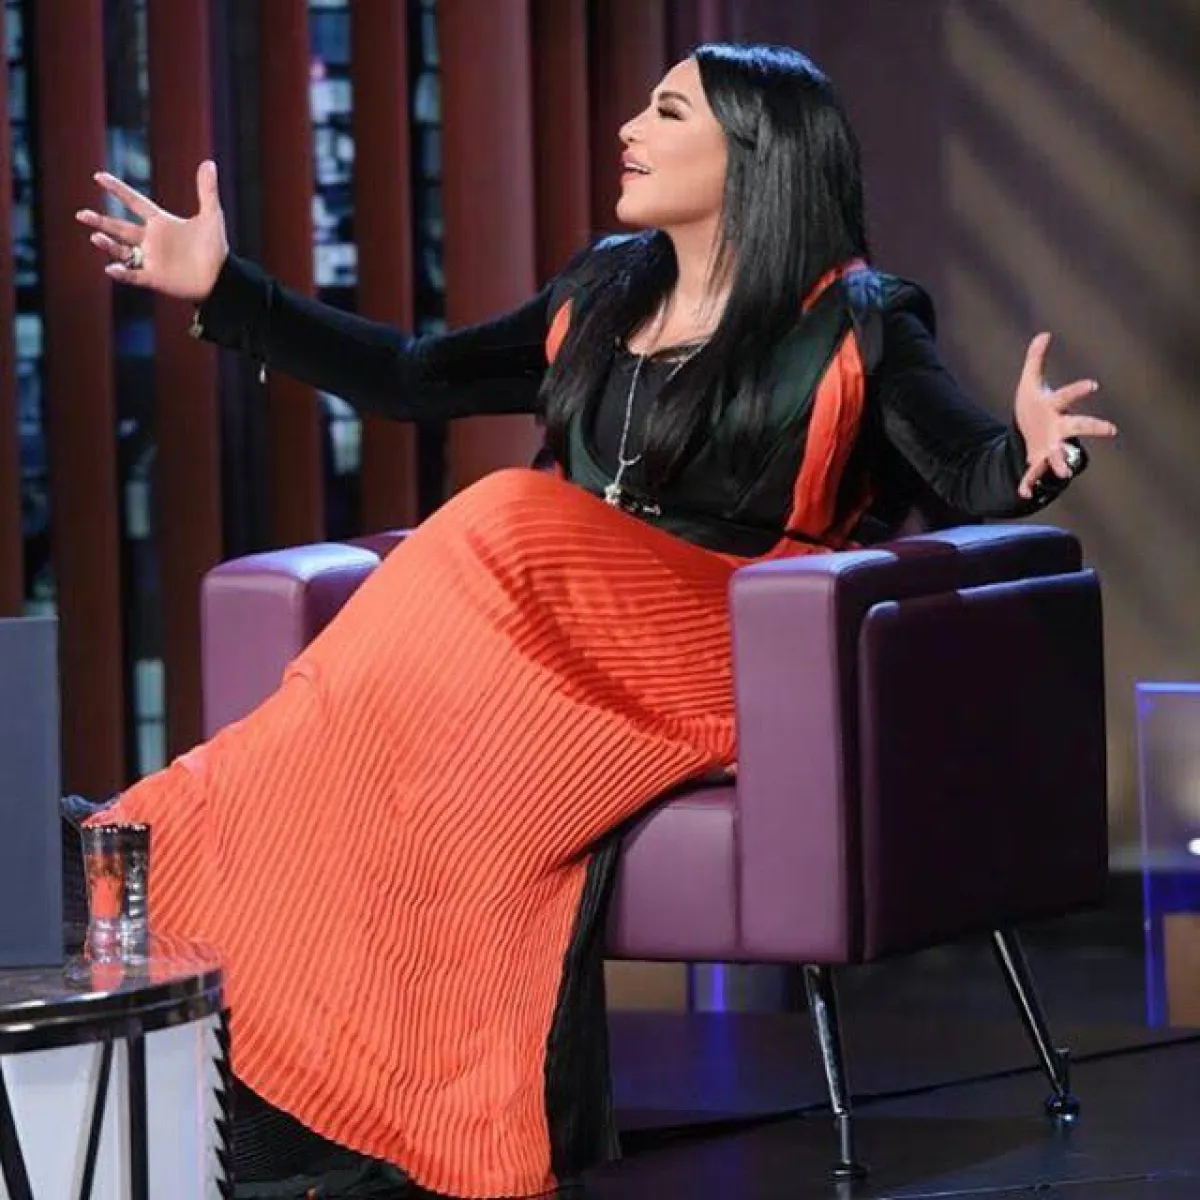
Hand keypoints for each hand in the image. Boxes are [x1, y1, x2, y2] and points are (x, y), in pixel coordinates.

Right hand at [75, 160, 228, 301]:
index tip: (99, 176)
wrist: (222, 277)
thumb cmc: (215, 247)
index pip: (135, 202)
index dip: (118, 189)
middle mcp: (151, 240)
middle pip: (120, 228)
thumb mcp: (212, 216)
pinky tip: (111, 269)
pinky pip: (134, 275)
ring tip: (95, 237)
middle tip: (81, 215)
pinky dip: (122, 273)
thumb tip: (210, 162)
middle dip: (101, 222)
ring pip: (122, 250)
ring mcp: (151, 259)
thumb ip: (207, 190)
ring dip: (108, 244)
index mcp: (161, 222)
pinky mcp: (155, 278)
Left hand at [1014, 332, 1117, 499]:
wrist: (1028, 433)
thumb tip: (1044, 334)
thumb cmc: (1034, 406)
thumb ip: (1035, 359)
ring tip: (1064, 471)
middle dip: (1094, 427)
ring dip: (1063, 463)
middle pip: (1080, 426)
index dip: (1079, 390)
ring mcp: (1051, 446)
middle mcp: (1059, 428)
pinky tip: (1024, 492)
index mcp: (1056, 407)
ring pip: (1062, 454)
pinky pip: (1035, 474)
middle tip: (1111, 429)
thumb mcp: (1029, 382)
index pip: (1068, 396)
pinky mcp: (1038, 461)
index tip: (1092, 385)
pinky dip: (1030, 483)